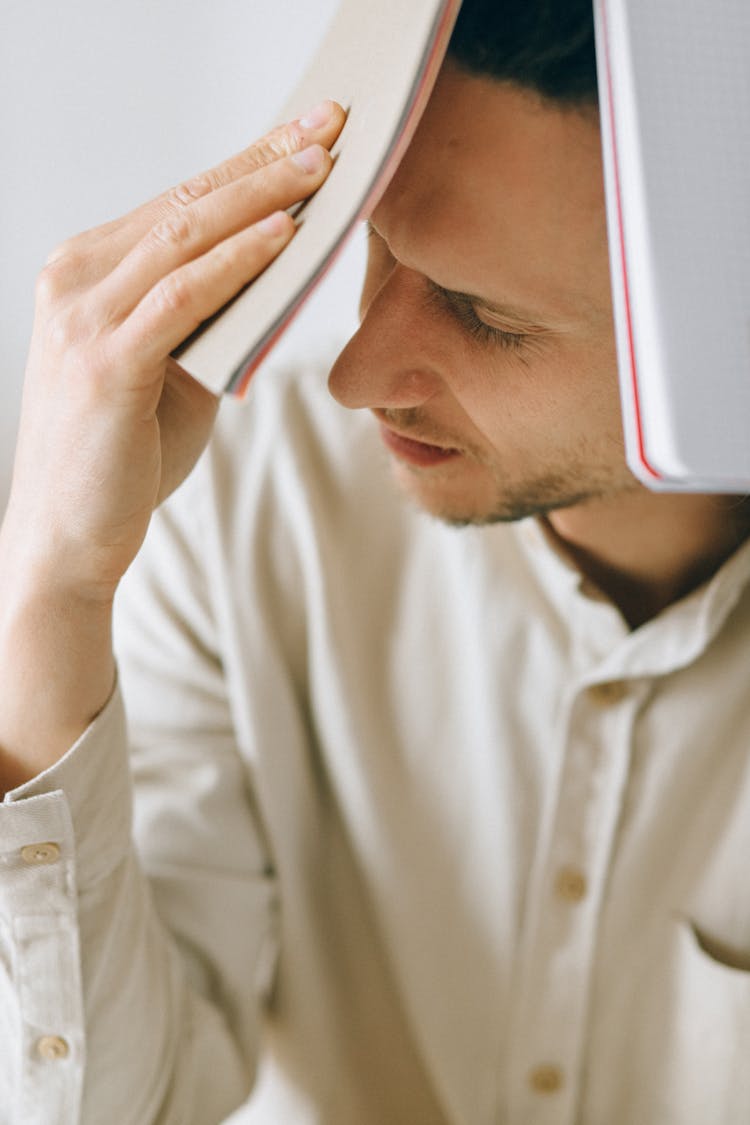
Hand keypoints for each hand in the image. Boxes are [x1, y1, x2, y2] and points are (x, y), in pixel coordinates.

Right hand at [3, 99, 344, 604]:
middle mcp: (75, 280)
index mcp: (87, 274)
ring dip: (260, 196)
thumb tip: (279, 280)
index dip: (246, 162)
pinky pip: (184, 296)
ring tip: (321, 166)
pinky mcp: (105, 361)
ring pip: (184, 235)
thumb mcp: (173, 373)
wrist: (73, 535)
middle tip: (328, 125)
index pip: (178, 202)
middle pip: (185, 202)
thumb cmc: (124, 455)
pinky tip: (284, 234)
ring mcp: (83, 317)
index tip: (307, 132)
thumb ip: (211, 323)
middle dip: (263, 159)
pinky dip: (238, 261)